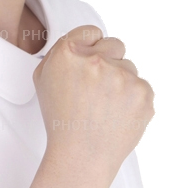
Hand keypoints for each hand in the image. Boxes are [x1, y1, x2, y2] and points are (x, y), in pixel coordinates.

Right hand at [33, 25, 154, 182]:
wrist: (82, 156)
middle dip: (109, 60)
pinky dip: (133, 99)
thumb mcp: (44, 80)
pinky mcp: (143, 92)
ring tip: (105, 106)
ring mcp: (123, 76)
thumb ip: (60, 53)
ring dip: (121, 82)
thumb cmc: (62, 121)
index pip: (90, 31)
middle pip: (114, 44)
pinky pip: (142, 86)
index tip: (91, 58)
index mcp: (68, 54)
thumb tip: (80, 42)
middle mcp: (96, 60)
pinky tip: (117, 114)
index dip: (90, 45)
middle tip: (98, 87)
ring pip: (129, 67)